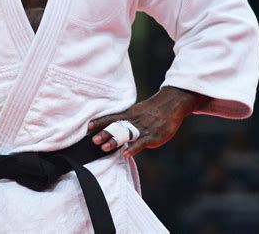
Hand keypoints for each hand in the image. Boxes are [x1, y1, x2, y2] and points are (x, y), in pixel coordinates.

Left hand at [88, 86, 208, 157]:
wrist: (171, 104)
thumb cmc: (153, 110)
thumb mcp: (138, 112)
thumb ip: (127, 121)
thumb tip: (115, 128)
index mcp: (129, 115)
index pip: (111, 118)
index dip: (100, 123)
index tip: (88, 127)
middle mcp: (134, 121)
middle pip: (117, 127)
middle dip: (105, 133)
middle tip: (93, 140)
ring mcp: (143, 129)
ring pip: (127, 135)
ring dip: (115, 141)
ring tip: (104, 148)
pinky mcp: (153, 136)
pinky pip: (142, 143)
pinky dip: (134, 148)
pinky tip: (126, 154)